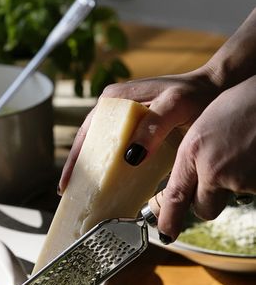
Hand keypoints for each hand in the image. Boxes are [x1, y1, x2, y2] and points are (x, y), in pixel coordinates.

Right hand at [59, 68, 218, 193]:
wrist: (217, 89)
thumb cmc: (197, 94)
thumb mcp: (175, 106)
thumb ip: (153, 127)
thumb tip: (130, 156)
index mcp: (116, 99)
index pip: (88, 132)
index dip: (76, 160)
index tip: (68, 183)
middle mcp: (115, 107)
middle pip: (90, 142)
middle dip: (80, 168)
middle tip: (70, 195)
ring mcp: (125, 119)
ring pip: (104, 148)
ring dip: (96, 170)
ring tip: (85, 194)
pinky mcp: (138, 131)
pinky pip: (120, 151)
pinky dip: (114, 168)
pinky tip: (111, 184)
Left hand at [156, 76, 255, 240]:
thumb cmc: (248, 102)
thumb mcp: (209, 122)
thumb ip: (196, 154)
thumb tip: (194, 180)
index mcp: (194, 150)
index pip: (175, 196)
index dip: (169, 219)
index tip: (165, 235)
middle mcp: (214, 169)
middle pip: (204, 208)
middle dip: (209, 199)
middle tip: (223, 173)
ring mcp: (241, 180)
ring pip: (232, 198)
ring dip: (238, 183)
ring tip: (247, 151)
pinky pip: (253, 190)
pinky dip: (255, 178)